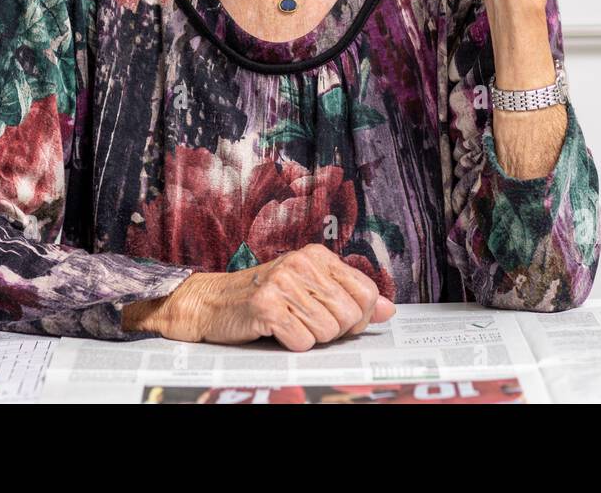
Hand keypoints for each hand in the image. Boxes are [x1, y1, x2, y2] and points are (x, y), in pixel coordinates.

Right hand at [123, 244, 395, 350]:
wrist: (212, 302)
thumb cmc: (264, 296)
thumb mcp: (309, 288)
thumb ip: (349, 295)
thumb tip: (387, 309)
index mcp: (317, 256)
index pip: (366, 291)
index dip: (359, 316)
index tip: (340, 319)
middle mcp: (302, 264)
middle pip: (349, 316)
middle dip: (333, 331)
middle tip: (306, 322)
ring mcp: (282, 283)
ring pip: (327, 332)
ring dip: (310, 338)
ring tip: (289, 323)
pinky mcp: (266, 306)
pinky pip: (302, 341)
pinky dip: (292, 344)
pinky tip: (277, 331)